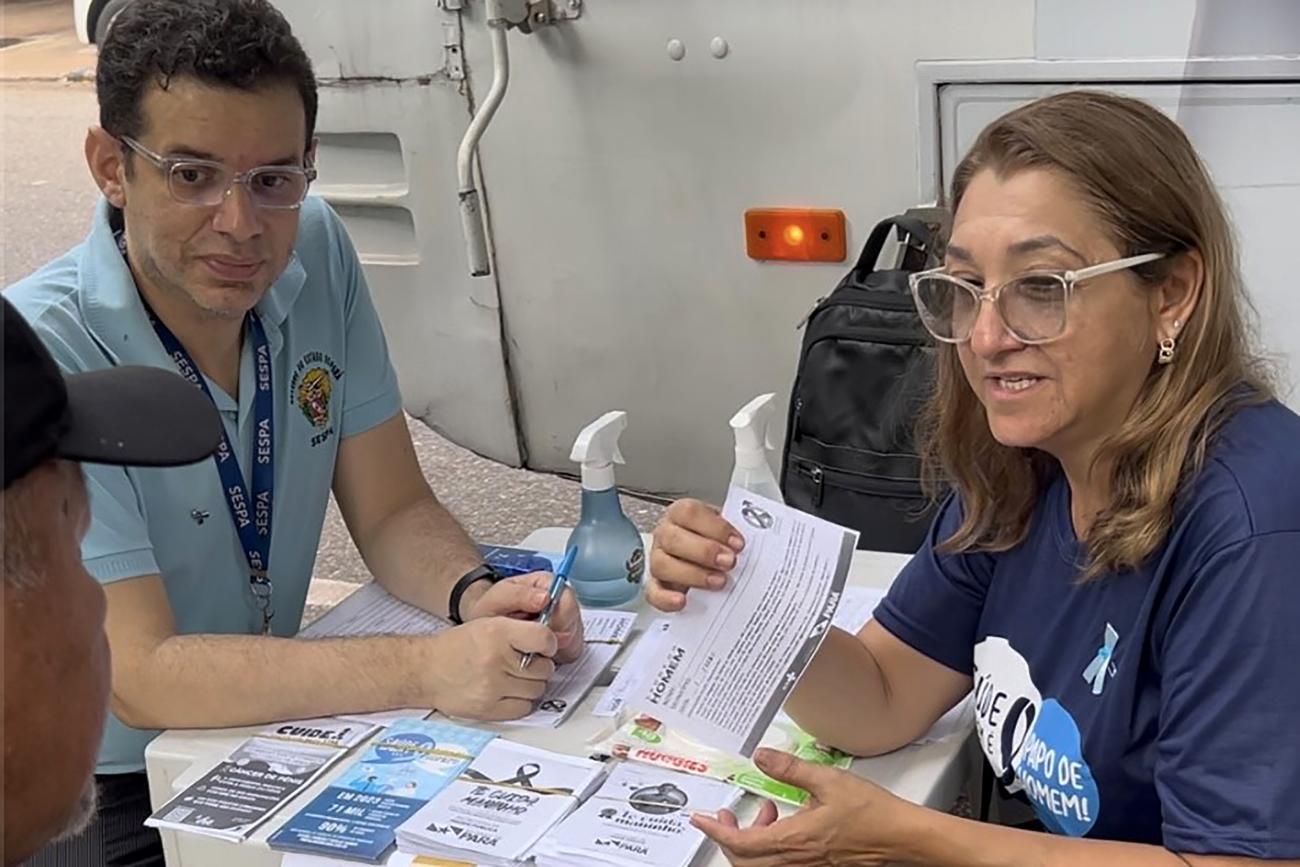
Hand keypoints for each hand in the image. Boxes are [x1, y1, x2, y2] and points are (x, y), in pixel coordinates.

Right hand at [422, 616, 559, 720]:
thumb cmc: (458, 646)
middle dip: (539, 665)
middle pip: (545, 668)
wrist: (426, 670)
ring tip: (513, 677)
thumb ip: (521, 629)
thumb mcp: (489, 623)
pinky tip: (509, 692)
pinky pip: (524, 708)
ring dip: (531, 684)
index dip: (549, 643)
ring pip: (537, 690)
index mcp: (498, 632)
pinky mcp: (489, 709)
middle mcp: (496, 658)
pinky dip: (521, 702)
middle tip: (524, 663)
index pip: (544, 638)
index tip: (546, 646)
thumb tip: (553, 640)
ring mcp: (493, 686)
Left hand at [463, 572, 584, 663]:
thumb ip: (520, 595)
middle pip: (575, 619)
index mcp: (547, 583)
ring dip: (558, 647)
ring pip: (576, 636)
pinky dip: (559, 656)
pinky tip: (541, 655)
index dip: (560, 617)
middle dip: (558, 636)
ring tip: (534, 650)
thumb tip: (545, 597)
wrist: (485, 628)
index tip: (545, 630)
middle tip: (537, 644)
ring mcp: (564, 620)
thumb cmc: (492, 611)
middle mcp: (560, 600)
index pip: (567, 598)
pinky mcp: (565, 639)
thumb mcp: (498, 599)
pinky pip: (572, 650)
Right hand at [648, 498, 744, 610]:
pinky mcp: (657, 585)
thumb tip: (764, 545)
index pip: (690, 513)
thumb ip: (738, 534)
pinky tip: (684, 601)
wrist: (712, 556)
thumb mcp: (728, 530)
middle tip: (729, 562)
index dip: (715, 527)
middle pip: (673, 538)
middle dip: (704, 551)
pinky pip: (654, 592)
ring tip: (718, 582)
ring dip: (692, 575)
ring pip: (662, 565)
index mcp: (682, 514)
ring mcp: (659, 559)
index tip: (738, 543)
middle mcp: (666, 534)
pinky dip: (666, 598)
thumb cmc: (719, 541)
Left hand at [691, 748, 911, 866]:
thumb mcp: (828, 780)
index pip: (740, 843)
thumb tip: (762, 756)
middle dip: (729, 837)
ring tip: (764, 811)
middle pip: (745, 860)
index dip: (715, 831)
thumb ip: (790, 769)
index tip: (700, 820)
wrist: (902, 837)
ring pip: (762, 864)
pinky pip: (782, 864)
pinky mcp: (819, 865)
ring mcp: (808, 866)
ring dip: (752, 841)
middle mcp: (797, 860)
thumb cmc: (874, 814)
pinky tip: (787, 821)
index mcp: (794, 840)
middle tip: (726, 816)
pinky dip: (772, 845)